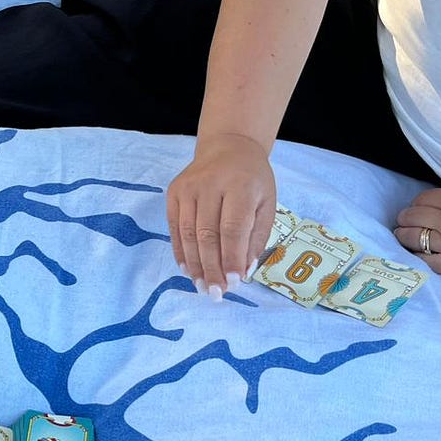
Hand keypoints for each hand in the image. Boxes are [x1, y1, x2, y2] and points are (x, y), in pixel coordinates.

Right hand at [166, 132, 276, 293]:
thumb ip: (257, 236)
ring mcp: (188, 188)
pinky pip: (174, 228)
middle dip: (212, 268)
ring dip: (194, 265)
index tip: (235, 282)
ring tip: (202, 287)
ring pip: (188, 234)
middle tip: (216, 293)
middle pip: (207, 235)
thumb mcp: (267, 203)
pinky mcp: (173, 192)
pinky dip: (180, 252)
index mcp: (240, 185)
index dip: (232, 258)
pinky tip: (187, 270)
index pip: (232, 228)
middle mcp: (210, 184)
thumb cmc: (252, 180)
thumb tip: (244, 271)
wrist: (228, 147)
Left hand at [393, 188, 440, 281]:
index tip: (416, 209)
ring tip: (404, 238)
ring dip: (404, 237)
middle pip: (412, 217)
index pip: (423, 199)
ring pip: (412, 238)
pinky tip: (414, 257)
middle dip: (405, 219)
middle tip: (405, 224)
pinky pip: (424, 262)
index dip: (416, 204)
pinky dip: (415, 258)